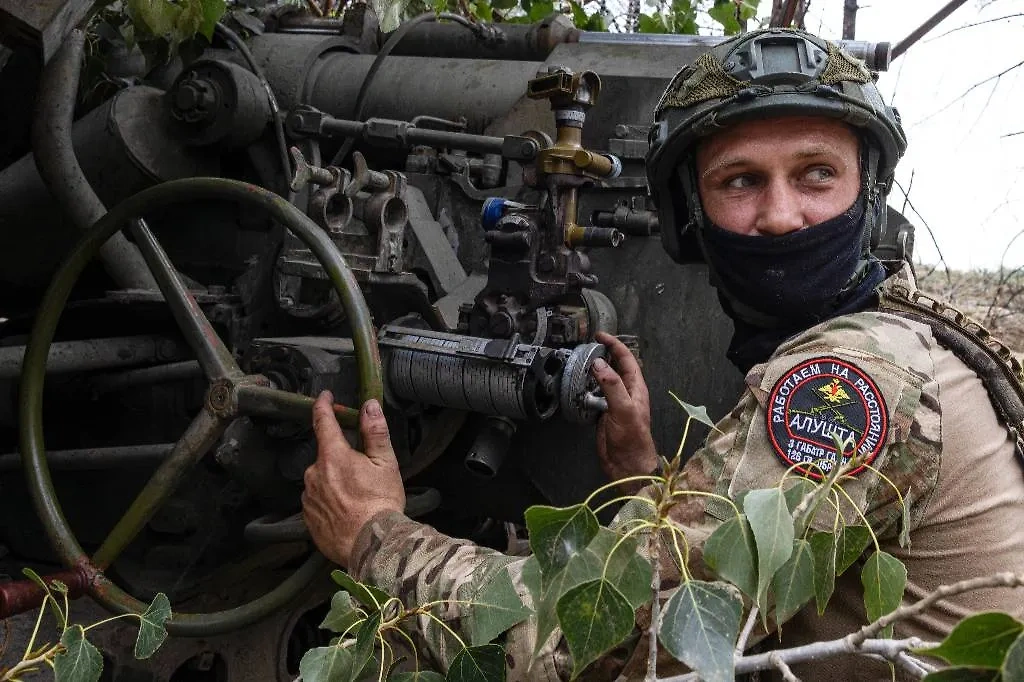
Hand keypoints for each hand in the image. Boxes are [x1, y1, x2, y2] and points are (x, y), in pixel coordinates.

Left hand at [302, 391, 404, 566]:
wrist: (371, 545)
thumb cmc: (380, 502)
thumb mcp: (385, 463)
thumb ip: (374, 432)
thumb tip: (368, 405)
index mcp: (332, 456)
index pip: (322, 421)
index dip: (323, 405)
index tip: (325, 397)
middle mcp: (313, 473)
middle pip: (325, 456)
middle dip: (340, 457)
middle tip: (362, 471)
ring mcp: (308, 497)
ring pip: (321, 479)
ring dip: (334, 481)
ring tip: (357, 496)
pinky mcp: (307, 518)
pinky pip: (317, 501)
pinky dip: (330, 501)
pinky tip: (346, 510)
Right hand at [591, 332, 658, 489]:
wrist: (627, 465)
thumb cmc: (632, 437)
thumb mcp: (624, 408)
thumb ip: (612, 385)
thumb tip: (598, 363)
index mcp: (635, 387)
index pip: (626, 359)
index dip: (615, 345)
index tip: (599, 335)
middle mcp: (625, 392)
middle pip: (614, 367)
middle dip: (602, 354)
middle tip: (585, 346)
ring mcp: (613, 403)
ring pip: (602, 381)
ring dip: (591, 372)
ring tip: (577, 363)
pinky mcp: (602, 414)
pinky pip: (593, 396)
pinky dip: (584, 389)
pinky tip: (575, 386)